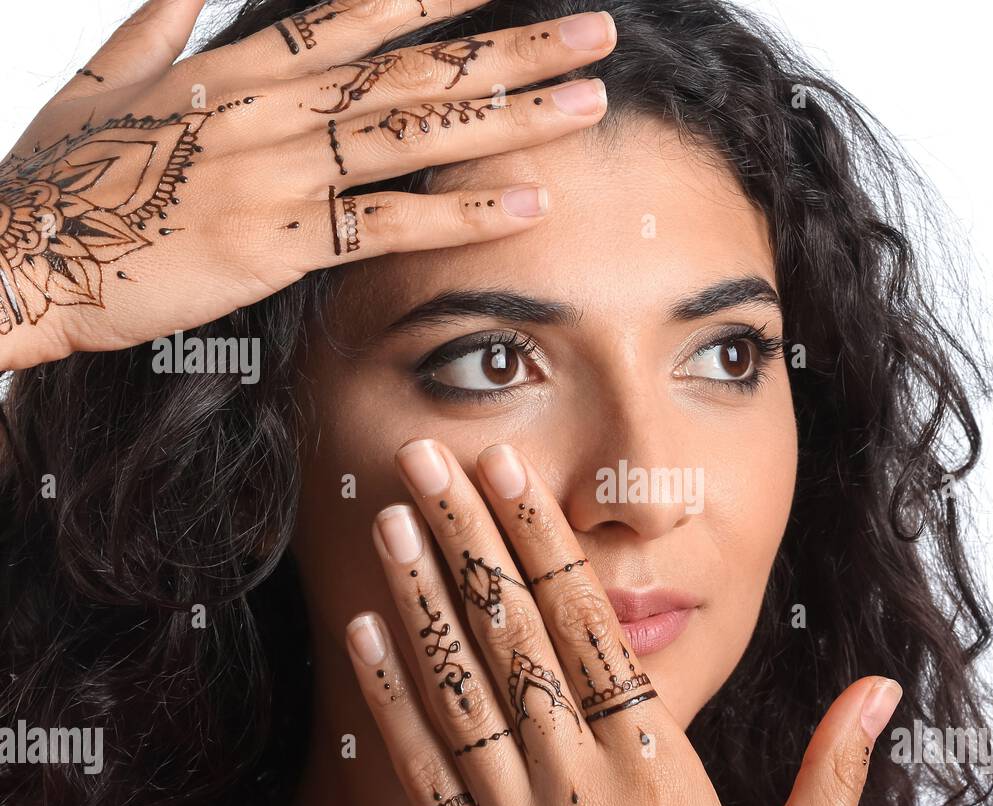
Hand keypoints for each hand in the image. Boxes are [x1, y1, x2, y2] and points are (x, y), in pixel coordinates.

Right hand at [0, 0, 615, 369]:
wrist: (19, 256)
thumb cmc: (62, 178)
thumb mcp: (102, 80)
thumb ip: (159, 26)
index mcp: (236, 65)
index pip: (356, 11)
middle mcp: (271, 107)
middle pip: (414, 64)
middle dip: (512, 46)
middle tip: (595, 32)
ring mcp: (278, 172)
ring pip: (417, 133)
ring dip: (511, 117)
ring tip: (588, 103)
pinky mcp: (279, 242)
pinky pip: (389, 223)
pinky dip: (462, 211)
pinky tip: (527, 204)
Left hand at [344, 438, 903, 805]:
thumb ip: (835, 775)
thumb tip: (881, 692)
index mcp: (656, 768)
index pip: (590, 627)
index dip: (545, 544)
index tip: (512, 475)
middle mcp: (574, 780)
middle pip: (513, 634)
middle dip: (469, 537)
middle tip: (431, 458)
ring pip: (456, 686)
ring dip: (420, 596)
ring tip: (389, 521)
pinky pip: (416, 767)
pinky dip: (387, 695)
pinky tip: (362, 633)